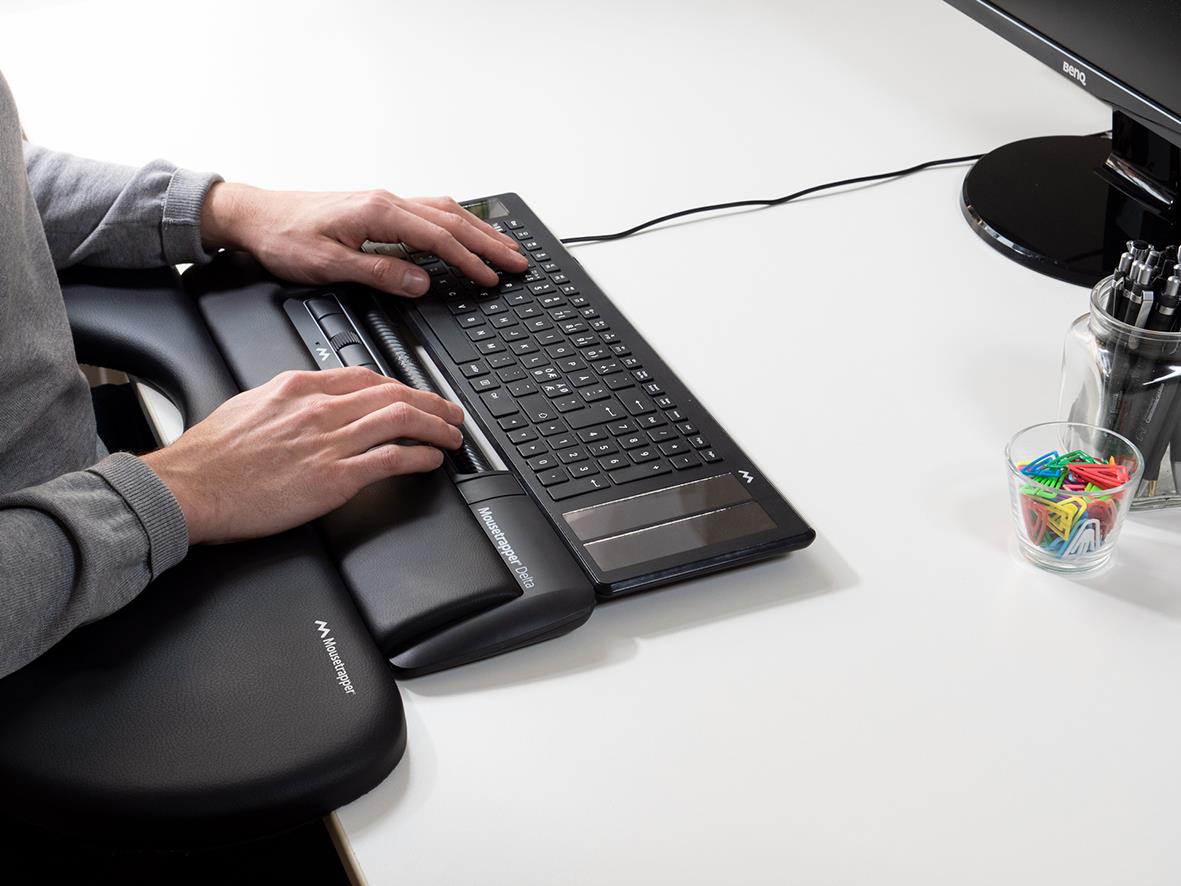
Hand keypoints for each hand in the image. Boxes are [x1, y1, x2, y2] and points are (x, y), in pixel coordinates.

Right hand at [142, 367, 464, 544]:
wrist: (189, 487)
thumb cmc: (211, 456)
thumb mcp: (249, 406)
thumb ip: (286, 402)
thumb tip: (307, 404)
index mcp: (298, 388)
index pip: (365, 376)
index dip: (400, 385)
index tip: (414, 394)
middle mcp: (319, 409)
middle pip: (393, 394)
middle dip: (432, 401)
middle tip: (451, 412)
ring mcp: (329, 442)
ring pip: (401, 421)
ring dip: (436, 427)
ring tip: (453, 435)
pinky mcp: (333, 478)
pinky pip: (390, 460)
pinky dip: (419, 457)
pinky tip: (432, 459)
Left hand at [200, 184, 528, 296]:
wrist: (254, 215)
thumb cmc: (283, 238)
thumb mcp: (328, 265)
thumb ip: (378, 274)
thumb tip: (420, 283)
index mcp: (378, 213)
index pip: (438, 238)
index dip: (469, 260)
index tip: (491, 277)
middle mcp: (387, 201)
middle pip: (453, 220)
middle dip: (490, 242)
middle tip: (519, 262)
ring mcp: (385, 202)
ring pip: (447, 212)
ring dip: (480, 231)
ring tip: (506, 249)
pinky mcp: (380, 208)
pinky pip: (431, 212)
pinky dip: (458, 224)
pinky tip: (468, 233)